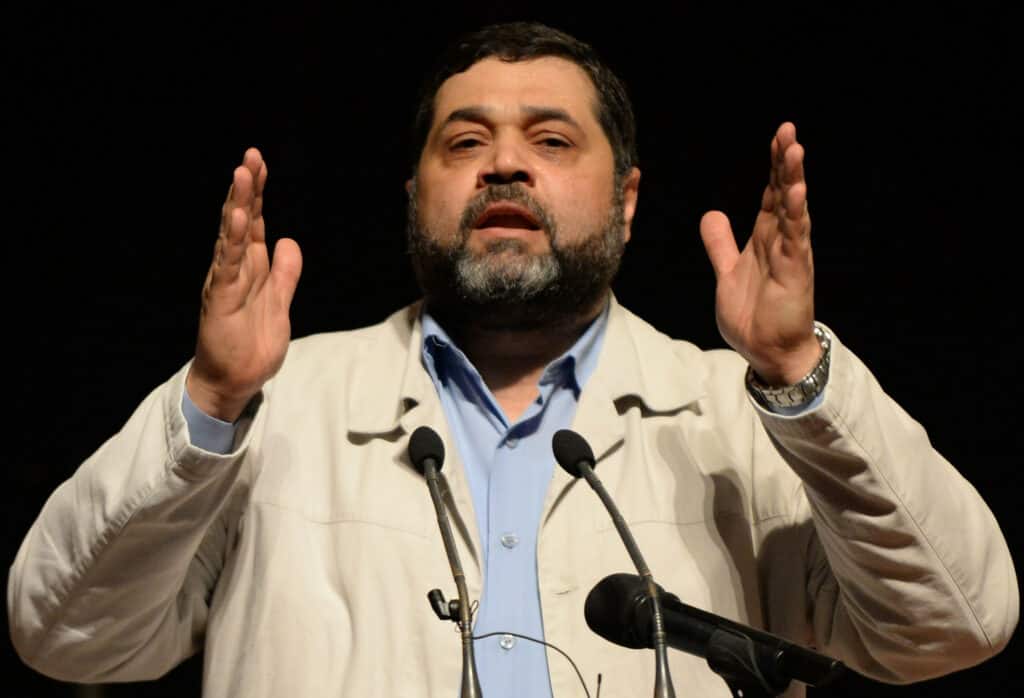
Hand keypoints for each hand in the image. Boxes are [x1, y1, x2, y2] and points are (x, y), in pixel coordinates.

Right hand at [186, 148, 302, 420]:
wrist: (236, 380)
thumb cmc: (253, 343)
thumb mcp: (280, 301)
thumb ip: (285, 273)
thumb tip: (289, 241)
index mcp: (251, 267)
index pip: (256, 223)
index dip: (258, 194)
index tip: (260, 164)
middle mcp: (235, 268)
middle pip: (242, 221)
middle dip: (246, 189)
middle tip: (250, 157)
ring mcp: (225, 282)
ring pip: (232, 237)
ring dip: (238, 207)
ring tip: (242, 177)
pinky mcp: (220, 300)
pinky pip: (227, 267)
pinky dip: (233, 244)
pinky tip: (239, 221)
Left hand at [699, 122, 818, 385]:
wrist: (767, 352)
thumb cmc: (752, 315)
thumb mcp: (726, 272)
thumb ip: (720, 244)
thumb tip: (712, 214)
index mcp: (764, 239)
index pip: (770, 194)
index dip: (773, 167)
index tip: (777, 138)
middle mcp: (780, 241)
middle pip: (783, 193)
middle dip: (785, 162)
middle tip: (788, 130)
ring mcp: (790, 254)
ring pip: (792, 209)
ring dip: (794, 179)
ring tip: (795, 149)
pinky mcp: (794, 271)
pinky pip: (795, 238)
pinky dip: (794, 214)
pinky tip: (795, 193)